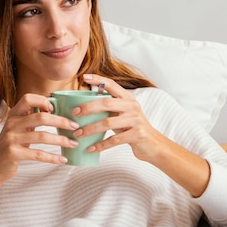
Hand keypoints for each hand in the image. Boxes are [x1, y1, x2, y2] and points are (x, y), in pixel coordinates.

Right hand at [0, 93, 79, 182]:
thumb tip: (55, 107)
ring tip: (73, 144)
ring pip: (42, 136)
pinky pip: (38, 154)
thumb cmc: (12, 145)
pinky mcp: (13, 153)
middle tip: (75, 126)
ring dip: (61, 140)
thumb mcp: (18, 128)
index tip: (56, 109)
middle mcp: (11, 124)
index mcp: (14, 114)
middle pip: (41, 117)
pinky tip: (63, 160)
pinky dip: (53, 157)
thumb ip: (31, 118)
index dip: (43, 101)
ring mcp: (11, 138)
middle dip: (61, 121)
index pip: (28, 99)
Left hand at [76, 74, 210, 195]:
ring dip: (90, 129)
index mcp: (128, 98)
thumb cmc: (131, 128)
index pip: (111, 84)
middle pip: (107, 103)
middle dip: (88, 108)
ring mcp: (136, 120)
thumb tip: (82, 104)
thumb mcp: (122, 114)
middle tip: (74, 113)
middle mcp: (132, 106)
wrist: (153, 144)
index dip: (97, 79)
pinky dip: (100, 145)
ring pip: (108, 123)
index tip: (83, 77)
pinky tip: (90, 148)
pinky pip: (114, 140)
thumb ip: (109, 107)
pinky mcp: (137, 135)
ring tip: (77, 134)